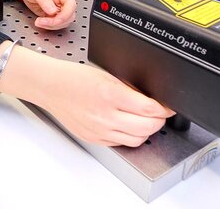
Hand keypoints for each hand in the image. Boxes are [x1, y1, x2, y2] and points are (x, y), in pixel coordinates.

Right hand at [0, 49, 172, 146]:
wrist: (51, 87)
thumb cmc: (74, 78)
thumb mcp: (107, 76)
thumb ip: (129, 89)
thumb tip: (149, 99)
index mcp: (111, 95)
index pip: (150, 108)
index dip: (164, 108)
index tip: (168, 106)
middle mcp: (106, 116)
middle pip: (147, 127)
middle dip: (159, 121)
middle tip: (160, 114)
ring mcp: (100, 130)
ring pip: (137, 140)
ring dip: (146, 131)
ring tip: (145, 121)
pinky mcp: (94, 138)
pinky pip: (121, 143)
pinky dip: (129, 136)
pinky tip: (126, 126)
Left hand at [15, 0, 75, 28]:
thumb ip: (44, 0)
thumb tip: (52, 12)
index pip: (70, 4)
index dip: (65, 14)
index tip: (55, 20)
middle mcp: (62, 0)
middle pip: (69, 15)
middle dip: (57, 22)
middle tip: (43, 21)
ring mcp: (59, 7)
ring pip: (64, 22)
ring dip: (52, 25)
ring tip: (39, 22)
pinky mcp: (53, 14)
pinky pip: (56, 23)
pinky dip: (49, 26)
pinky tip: (40, 22)